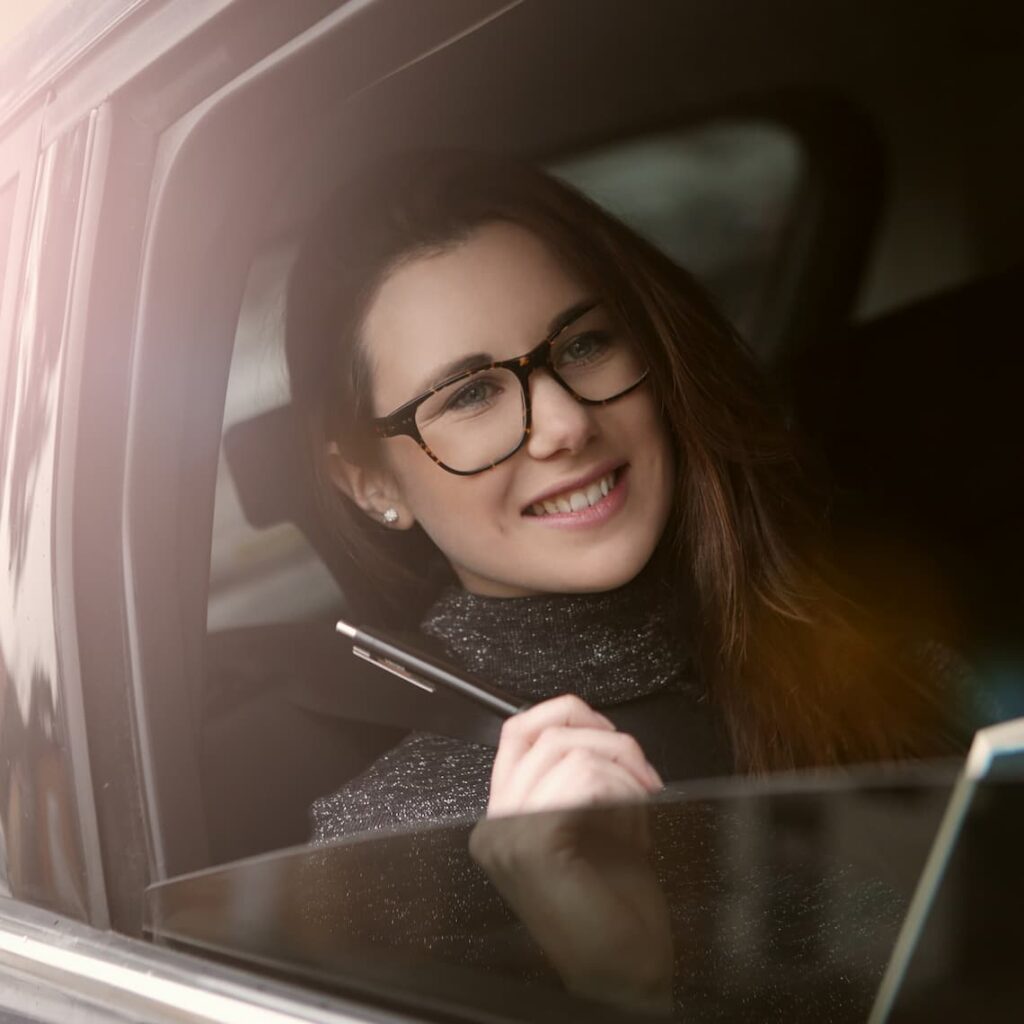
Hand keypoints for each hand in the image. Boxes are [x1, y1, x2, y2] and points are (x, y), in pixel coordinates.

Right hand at [470, 695, 672, 1012]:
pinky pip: (581, 777)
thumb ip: (584, 778)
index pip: (518, 733)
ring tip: (643, 800)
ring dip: (621, 767)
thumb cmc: (616, 913)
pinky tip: (635, 815)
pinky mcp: (532, 841)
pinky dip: (620, 787)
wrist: (625, 976)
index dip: (565, 714)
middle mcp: (495, 825)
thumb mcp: (598, 826)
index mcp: (504, 819)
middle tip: (642, 774)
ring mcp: (508, 834)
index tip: (606, 730)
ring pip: (566, 749)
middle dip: (607, 739)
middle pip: (541, 732)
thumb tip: (599, 730)